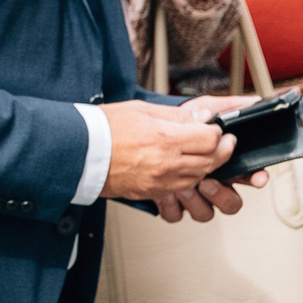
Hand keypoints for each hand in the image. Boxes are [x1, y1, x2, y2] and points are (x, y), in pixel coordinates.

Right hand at [99, 96, 236, 208]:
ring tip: (206, 155)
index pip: (210, 139)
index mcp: (166, 139)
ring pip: (200, 177)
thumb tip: (201, 116)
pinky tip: (187, 169)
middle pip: (211, 160)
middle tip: (223, 142)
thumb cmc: (103, 129)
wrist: (78, 153)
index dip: (218, 132)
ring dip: (208, 166)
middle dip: (221, 150)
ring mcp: (160, 180)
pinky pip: (182, 189)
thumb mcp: (141, 110)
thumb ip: (175, 115)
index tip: (216, 129)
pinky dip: (190, 179)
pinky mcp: (151, 192)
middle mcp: (166, 163)